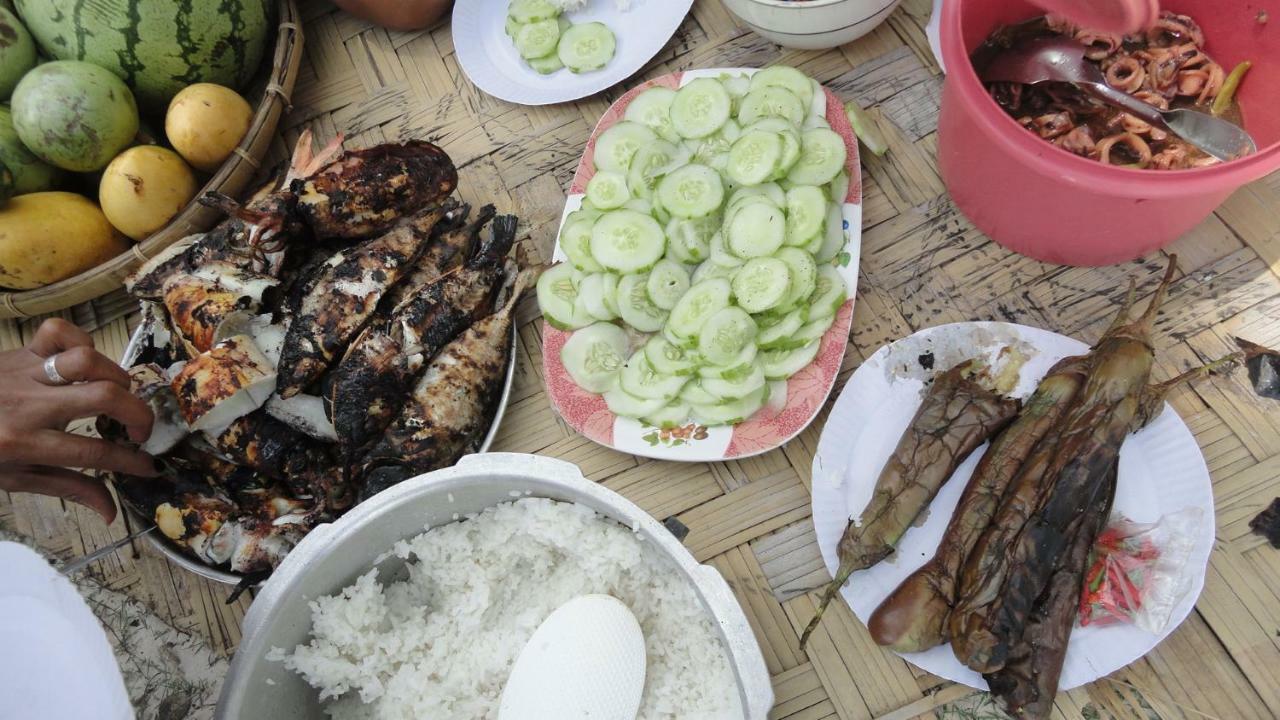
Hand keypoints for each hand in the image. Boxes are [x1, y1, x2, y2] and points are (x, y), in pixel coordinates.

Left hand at [0, 319, 157, 522]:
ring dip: (116, 377)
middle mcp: (27, 406)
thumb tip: (112, 513)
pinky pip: (58, 332)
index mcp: (23, 444)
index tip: (148, 466)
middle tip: (139, 431)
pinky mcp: (20, 352)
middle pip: (103, 397)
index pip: (93, 453)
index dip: (130, 461)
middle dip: (138, 414)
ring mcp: (23, 374)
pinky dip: (81, 341)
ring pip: (86, 360)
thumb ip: (67, 489)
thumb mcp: (13, 479)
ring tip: (118, 395)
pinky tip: (87, 363)